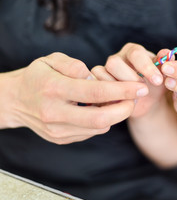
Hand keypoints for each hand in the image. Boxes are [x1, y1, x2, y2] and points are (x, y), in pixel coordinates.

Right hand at [5, 52, 147, 143]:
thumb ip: (73, 65)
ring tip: (120, 101)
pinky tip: (101, 109)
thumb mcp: (50, 60)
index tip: (140, 87)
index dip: (123, 90)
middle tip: (136, 98)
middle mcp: (54, 113)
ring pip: (98, 127)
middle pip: (100, 118)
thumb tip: (93, 76)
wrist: (14, 101)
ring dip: (115, 115)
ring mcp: (58, 130)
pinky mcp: (61, 139)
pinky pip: (91, 132)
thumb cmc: (37, 77)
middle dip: (125, 109)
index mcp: (53, 88)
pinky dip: (102, 121)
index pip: (96, 92)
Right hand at [92, 44, 170, 117]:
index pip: (135, 53)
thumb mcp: (164, 75)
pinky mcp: (97, 84)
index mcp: (133, 51)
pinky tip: (123, 102)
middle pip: (114, 63)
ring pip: (103, 76)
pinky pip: (96, 88)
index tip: (158, 81)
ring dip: (120, 90)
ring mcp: (104, 71)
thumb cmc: (156, 85)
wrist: (147, 102)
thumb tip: (168, 53)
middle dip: (131, 79)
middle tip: (144, 90)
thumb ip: (166, 64)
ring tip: (134, 98)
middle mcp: (117, 58)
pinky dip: (111, 97)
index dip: (146, 67)